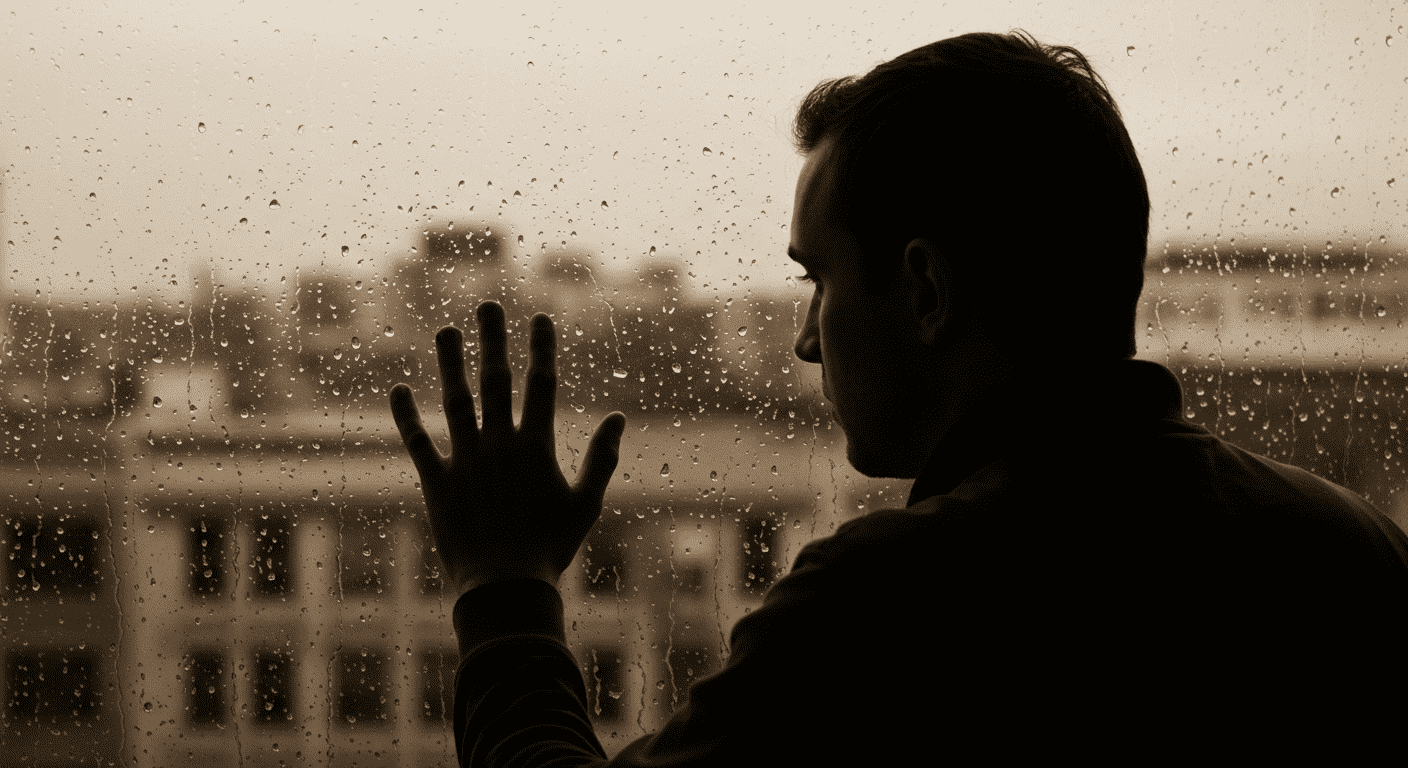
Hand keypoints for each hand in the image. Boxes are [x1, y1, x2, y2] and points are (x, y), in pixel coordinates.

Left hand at [389, 300, 626, 596]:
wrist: (504, 586)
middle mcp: (498, 444)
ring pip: (455, 401)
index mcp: (536, 446)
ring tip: (445, 332)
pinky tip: (397, 389)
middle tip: (487, 305)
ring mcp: (464, 460)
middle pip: (495, 381)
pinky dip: (406, 416)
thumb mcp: (586, 504)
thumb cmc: (550, 547)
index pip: (541, 385)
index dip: (541, 349)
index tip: (540, 318)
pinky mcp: (436, 482)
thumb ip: (601, 459)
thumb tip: (617, 418)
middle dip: (492, 340)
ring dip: (450, 364)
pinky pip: (417, 442)